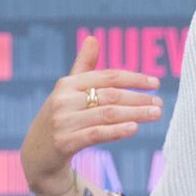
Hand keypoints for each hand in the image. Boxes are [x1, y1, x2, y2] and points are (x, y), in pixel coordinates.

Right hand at [21, 35, 161, 195]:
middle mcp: (63, 100)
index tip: (156, 83)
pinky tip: (134, 128)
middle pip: (110, 95)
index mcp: (67, 84)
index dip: (134, 78)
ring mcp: (63, 121)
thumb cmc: (59, 120)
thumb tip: (93, 37)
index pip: (108, 76)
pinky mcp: (64, 143)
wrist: (35, 158)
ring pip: (107, 114)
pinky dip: (117, 130)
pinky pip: (96, 134)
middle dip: (138, 98)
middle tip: (160, 103)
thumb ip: (83, 67)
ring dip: (135, 113)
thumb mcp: (68, 93)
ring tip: (155, 114)